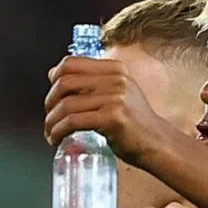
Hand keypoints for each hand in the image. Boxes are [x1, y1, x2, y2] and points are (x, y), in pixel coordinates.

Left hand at [44, 56, 175, 165]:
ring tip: (51, 132)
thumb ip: (92, 82)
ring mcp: (115, 97)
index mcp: (115, 69)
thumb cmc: (135, 123)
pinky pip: (73, 122)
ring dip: (51, 121)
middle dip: (49, 102)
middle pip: (64, 82)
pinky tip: (57, 139)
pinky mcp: (112, 117)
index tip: (52, 95)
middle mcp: (115, 79)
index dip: (54, 78)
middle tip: (49, 117)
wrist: (157, 143)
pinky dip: (59, 131)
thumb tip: (54, 73)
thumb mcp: (117, 93)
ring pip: (66, 105)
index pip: (71, 63)